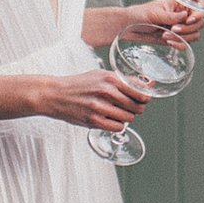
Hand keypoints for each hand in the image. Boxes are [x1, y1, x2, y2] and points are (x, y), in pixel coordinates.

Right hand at [27, 70, 151, 132]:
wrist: (55, 94)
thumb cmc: (80, 84)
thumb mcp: (100, 75)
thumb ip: (122, 80)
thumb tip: (147, 85)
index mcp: (110, 78)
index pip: (140, 91)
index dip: (145, 97)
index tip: (145, 100)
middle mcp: (106, 92)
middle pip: (136, 106)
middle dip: (137, 108)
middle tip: (131, 107)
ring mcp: (100, 107)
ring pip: (128, 118)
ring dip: (127, 117)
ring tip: (118, 113)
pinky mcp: (93, 120)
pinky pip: (117, 127)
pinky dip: (118, 125)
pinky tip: (111, 120)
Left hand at [127, 0, 203, 43]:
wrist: (128, 27)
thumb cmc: (139, 14)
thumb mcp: (156, 13)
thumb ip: (171, 16)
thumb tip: (185, 15)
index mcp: (180, 4)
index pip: (199, 6)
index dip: (198, 14)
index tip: (188, 20)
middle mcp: (183, 15)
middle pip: (199, 23)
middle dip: (188, 28)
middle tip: (174, 29)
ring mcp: (180, 28)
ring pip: (194, 35)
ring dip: (182, 37)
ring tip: (166, 35)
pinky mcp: (176, 39)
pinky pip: (186, 44)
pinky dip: (179, 44)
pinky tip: (168, 42)